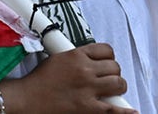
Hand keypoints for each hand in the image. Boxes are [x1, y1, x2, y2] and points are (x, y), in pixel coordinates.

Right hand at [0, 43, 136, 113]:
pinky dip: (125, 110)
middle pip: (114, 66)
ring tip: (112, 91)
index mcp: (76, 55)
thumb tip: (89, 61)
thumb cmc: (38, 81)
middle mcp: (85, 70)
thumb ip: (75, 57)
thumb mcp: (56, 59)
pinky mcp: (88, 108)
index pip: (105, 50)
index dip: (109, 57)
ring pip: (118, 83)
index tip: (107, 62)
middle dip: (113, 72)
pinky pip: (114, 109)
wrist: (27, 99)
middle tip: (107, 78)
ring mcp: (88, 90)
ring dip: (118, 87)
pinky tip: (131, 110)